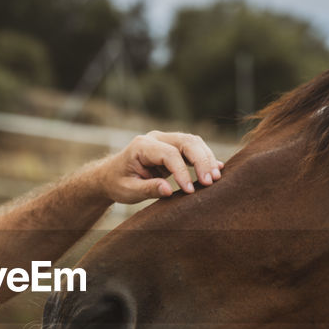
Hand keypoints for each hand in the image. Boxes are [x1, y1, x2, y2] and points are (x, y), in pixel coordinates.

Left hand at [99, 130, 224, 204]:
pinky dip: (205, 158)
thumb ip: (148, 189)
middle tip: (211, 182)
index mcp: (142, 145)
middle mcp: (156, 138)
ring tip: (215, 179)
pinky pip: (193, 148)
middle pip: (186, 142)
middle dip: (201, 161)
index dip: (182, 171)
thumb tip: (169, 190)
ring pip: (193, 142)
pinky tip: (217, 170)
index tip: (190, 190)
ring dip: (207, 159)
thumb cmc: (118, 183)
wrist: (111, 175)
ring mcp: (166, 140)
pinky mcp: (174, 147)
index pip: (169, 154)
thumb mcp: (128, 190)